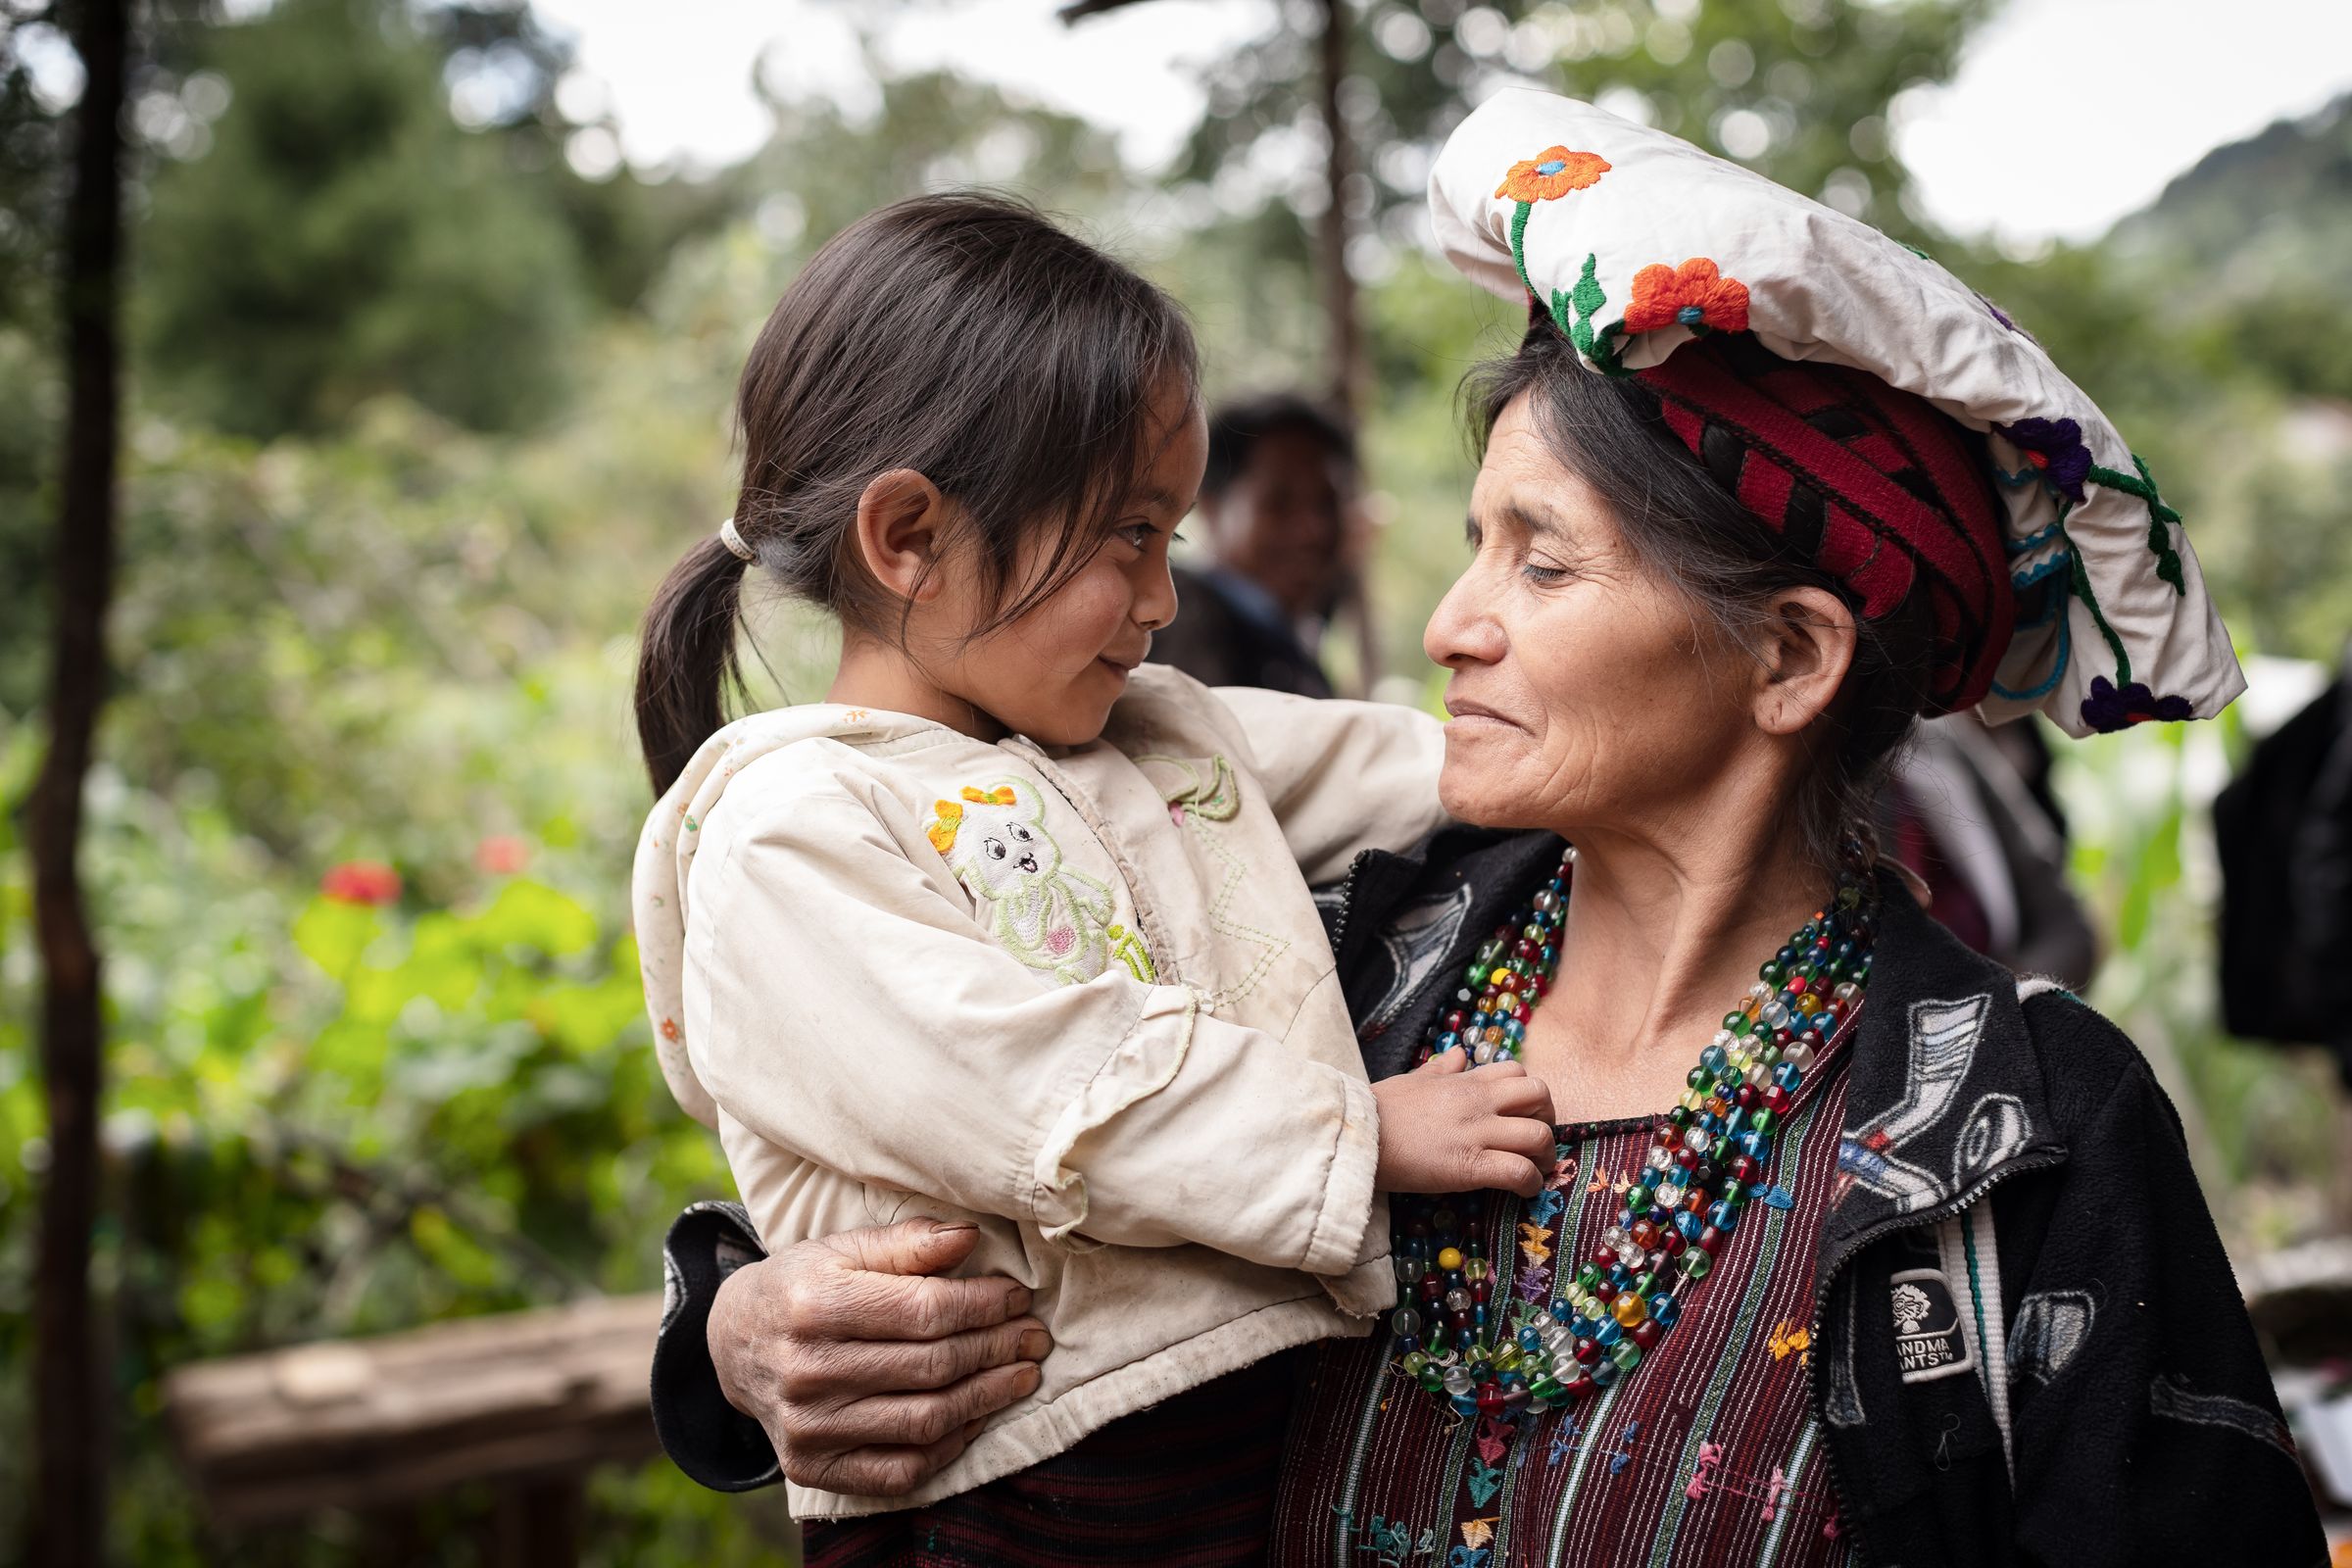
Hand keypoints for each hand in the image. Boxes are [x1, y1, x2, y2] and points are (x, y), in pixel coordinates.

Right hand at [708, 1218, 1048, 1496]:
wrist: (734, 1343)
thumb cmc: (802, 1286)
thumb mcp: (843, 1249)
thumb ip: (907, 1243)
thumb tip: (971, 1238)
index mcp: (815, 1305)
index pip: (925, 1311)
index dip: (983, 1305)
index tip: (1018, 1298)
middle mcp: (807, 1371)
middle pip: (932, 1366)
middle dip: (996, 1349)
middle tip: (1033, 1337)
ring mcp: (809, 1428)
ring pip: (925, 1420)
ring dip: (987, 1398)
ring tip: (1020, 1375)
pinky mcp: (814, 1468)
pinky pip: (901, 1468)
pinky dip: (949, 1446)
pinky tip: (977, 1416)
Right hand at [1371, 1051, 1558, 1196]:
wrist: (1359, 1137)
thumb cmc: (1379, 1110)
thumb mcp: (1412, 1080)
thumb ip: (1441, 1069)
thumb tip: (1459, 1054)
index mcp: (1465, 1082)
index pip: (1519, 1073)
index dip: (1530, 1095)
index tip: (1524, 1115)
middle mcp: (1478, 1103)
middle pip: (1540, 1096)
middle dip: (1548, 1119)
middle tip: (1537, 1141)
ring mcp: (1477, 1134)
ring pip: (1539, 1135)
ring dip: (1545, 1156)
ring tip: (1536, 1170)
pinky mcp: (1470, 1166)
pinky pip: (1519, 1172)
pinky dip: (1530, 1183)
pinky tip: (1523, 1191)